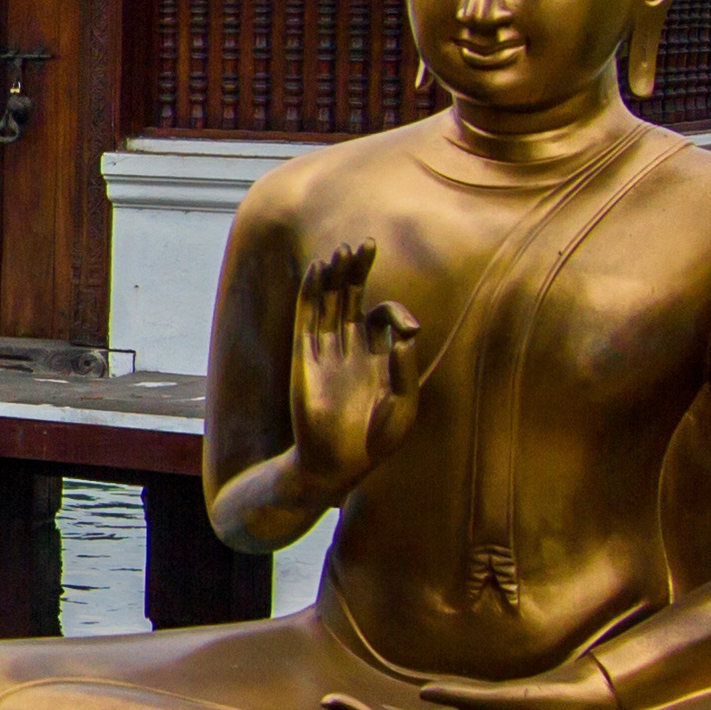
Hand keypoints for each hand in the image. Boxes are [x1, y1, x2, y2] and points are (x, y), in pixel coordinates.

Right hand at [284, 242, 427, 493]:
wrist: (336, 465)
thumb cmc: (375, 441)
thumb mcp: (405, 403)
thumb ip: (406, 365)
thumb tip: (406, 330)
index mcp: (377, 357)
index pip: (381, 315)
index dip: (394, 310)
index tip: (404, 328)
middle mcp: (349, 349)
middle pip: (351, 298)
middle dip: (358, 271)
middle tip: (364, 244)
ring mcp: (325, 352)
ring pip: (326, 303)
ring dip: (333, 277)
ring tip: (341, 250)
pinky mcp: (304, 358)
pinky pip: (305, 319)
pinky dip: (309, 294)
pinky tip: (315, 272)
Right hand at [322, 665, 622, 709]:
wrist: (589, 701)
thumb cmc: (538, 704)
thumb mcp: (491, 700)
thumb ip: (460, 698)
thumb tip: (429, 693)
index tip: (329, 703)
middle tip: (328, 704)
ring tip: (360, 707)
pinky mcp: (514, 706)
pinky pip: (477, 702)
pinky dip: (453, 698)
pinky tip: (427, 692)